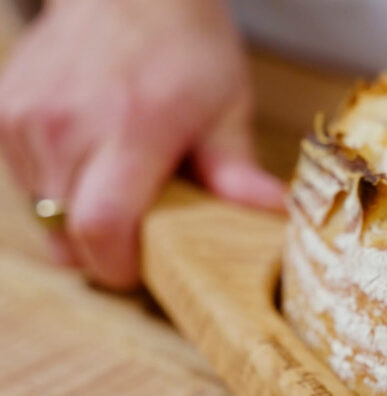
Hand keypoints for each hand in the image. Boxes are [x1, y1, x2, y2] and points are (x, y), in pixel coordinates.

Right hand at [0, 0, 284, 288]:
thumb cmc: (185, 48)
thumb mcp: (226, 109)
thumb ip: (237, 171)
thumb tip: (273, 213)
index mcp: (130, 129)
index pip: (101, 228)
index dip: (118, 267)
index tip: (141, 270)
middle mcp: (67, 126)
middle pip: (67, 234)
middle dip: (102, 253)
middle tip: (138, 236)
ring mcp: (25, 119)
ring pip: (43, 215)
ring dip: (77, 221)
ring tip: (117, 188)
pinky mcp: (2, 113)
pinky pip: (23, 183)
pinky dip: (55, 190)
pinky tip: (89, 165)